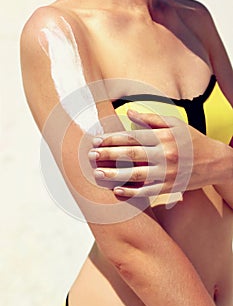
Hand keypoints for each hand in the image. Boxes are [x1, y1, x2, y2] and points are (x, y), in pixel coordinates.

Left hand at [88, 109, 225, 197]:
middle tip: (90, 156)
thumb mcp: (176, 124)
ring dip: (115, 174)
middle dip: (109, 154)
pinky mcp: (170, 187)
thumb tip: (129, 112)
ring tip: (98, 173)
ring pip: (136, 174)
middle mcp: (164, 155)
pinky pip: (148, 191)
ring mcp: (167, 173)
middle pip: (131, 154)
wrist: (215, 162)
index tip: (96, 140)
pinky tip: (117, 191)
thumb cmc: (192, 140)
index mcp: (164, 137)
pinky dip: (132, 192)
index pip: (133, 136)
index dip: (112, 138)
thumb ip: (152, 119)